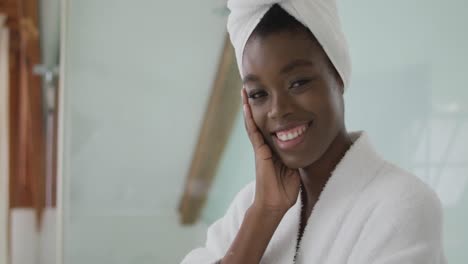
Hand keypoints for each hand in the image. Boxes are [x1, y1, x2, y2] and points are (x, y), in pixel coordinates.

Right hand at [241, 88, 300, 214]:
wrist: (276, 204)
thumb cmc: (286, 189)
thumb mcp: (296, 167)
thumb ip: (297, 154)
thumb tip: (305, 143)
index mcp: (275, 148)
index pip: (271, 125)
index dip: (268, 111)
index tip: (268, 96)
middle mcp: (266, 145)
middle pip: (260, 120)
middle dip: (256, 104)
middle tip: (252, 86)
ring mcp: (261, 148)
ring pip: (253, 123)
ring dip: (249, 106)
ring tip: (245, 90)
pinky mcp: (260, 152)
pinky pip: (254, 132)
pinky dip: (250, 118)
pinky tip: (247, 106)